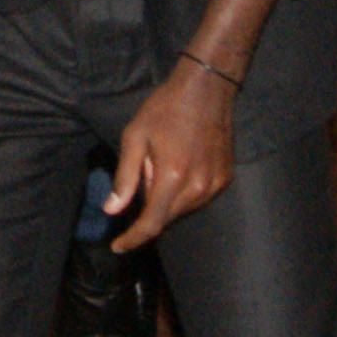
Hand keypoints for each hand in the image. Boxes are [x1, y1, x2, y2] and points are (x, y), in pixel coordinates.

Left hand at [103, 58, 238, 251]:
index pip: (152, 224)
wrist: (206, 89)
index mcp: (172, 178)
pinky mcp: (225, 178)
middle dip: (148, 208)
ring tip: (163, 162)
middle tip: (144, 172)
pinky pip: (198, 198)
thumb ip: (124, 178)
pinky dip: (182, 192)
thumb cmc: (165, 109)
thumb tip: (112, 210)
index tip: (118, 246)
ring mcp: (215, 184)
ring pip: (182, 210)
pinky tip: (179, 164)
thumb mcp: (134, 138)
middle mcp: (197, 187)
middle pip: (166, 218)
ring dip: (166, 199)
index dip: (133, 239)